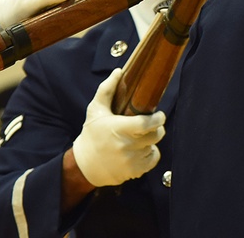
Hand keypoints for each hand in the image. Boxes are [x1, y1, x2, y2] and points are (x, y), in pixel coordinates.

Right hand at [71, 69, 165, 186]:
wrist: (84, 166)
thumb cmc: (91, 134)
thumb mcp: (96, 110)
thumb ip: (107, 89)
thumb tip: (118, 71)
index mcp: (119, 129)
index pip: (147, 124)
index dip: (158, 119)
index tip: (159, 115)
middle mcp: (127, 146)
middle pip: (156, 135)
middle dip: (156, 128)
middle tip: (150, 124)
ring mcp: (132, 161)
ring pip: (154, 146)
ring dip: (150, 141)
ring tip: (138, 138)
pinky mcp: (135, 172)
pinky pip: (153, 159)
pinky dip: (150, 153)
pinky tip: (139, 150)